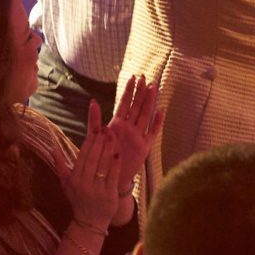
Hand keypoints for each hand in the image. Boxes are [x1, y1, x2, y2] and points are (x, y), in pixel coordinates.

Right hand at [53, 101, 120, 231]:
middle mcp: (84, 183)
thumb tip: (53, 149)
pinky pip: (112, 176)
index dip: (90, 141)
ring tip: (113, 136)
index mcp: (74, 178)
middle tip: (106, 128)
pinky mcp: (108, 195)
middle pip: (92, 157)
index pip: (82, 155)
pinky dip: (115, 165)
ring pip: (102, 165)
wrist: (89, 223)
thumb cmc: (78, 200)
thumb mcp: (66, 184)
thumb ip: (61, 166)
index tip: (96, 129)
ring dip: (108, 149)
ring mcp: (96, 189)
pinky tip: (118, 154)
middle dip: (99, 142)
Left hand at [104, 75, 162, 195]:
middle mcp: (129, 128)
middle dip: (140, 92)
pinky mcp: (144, 147)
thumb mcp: (96, 137)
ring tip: (153, 87)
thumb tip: (92, 101)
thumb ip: (94, 120)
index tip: (133, 77)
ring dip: (149, 102)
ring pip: (145, 115)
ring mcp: (138, 136)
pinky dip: (157, 122)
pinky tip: (161, 111)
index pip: (124, 103)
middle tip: (145, 77)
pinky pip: (153, 132)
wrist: (110, 177)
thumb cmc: (102, 158)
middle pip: (137, 106)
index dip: (128, 91)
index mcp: (117, 124)